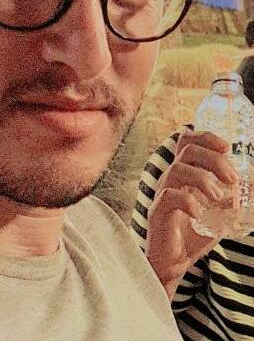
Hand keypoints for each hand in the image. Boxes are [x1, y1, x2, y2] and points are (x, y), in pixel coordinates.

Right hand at [145, 128, 238, 299]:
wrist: (173, 263)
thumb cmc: (193, 235)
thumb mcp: (219, 215)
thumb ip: (233, 202)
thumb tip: (251, 188)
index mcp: (184, 173)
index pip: (187, 141)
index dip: (206, 138)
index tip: (227, 147)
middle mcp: (171, 177)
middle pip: (187, 150)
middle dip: (213, 159)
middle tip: (233, 178)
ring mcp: (163, 192)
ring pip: (178, 169)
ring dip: (203, 179)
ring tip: (220, 197)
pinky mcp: (158, 210)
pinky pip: (170, 196)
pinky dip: (188, 200)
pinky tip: (200, 214)